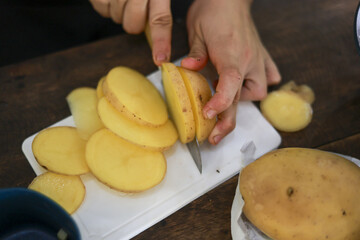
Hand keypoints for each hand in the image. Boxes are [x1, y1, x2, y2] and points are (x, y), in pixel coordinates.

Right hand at [89, 0, 171, 65]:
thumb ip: (160, 5)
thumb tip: (161, 27)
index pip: (160, 20)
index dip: (160, 41)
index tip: (160, 59)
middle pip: (133, 26)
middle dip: (134, 22)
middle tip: (135, 5)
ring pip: (117, 19)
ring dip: (119, 10)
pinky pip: (102, 11)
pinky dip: (105, 4)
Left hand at [181, 0, 280, 144]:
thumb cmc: (213, 10)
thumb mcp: (197, 30)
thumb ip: (196, 54)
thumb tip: (187, 69)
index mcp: (232, 55)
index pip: (231, 85)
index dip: (220, 103)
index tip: (208, 116)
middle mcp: (249, 61)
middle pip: (244, 98)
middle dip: (229, 120)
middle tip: (214, 136)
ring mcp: (258, 59)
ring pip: (258, 90)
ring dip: (243, 100)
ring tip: (227, 102)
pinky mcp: (261, 55)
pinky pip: (269, 75)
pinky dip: (260, 84)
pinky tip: (249, 86)